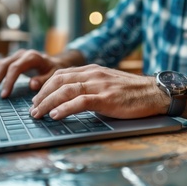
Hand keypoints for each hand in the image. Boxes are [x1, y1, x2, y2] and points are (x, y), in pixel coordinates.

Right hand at [0, 49, 63, 97]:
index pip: (15, 68)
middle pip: (4, 65)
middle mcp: (22, 54)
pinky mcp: (11, 59)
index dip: (8, 81)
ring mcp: (15, 56)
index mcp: (32, 57)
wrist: (53, 62)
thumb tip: (32, 84)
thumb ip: (43, 80)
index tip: (4, 95)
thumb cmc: (52, 70)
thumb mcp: (53, 75)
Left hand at [30, 64, 168, 119]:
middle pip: (58, 81)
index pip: (61, 74)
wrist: (154, 92)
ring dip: (47, 103)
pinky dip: (64, 108)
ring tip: (37, 114)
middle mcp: (93, 74)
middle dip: (41, 95)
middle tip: (32, 108)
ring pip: (65, 90)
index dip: (45, 86)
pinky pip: (80, 101)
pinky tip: (55, 115)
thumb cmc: (132, 91)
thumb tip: (72, 98)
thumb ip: (91, 86)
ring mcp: (99, 85)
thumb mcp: (107, 83)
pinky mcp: (106, 98)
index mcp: (92, 70)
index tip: (36, 97)